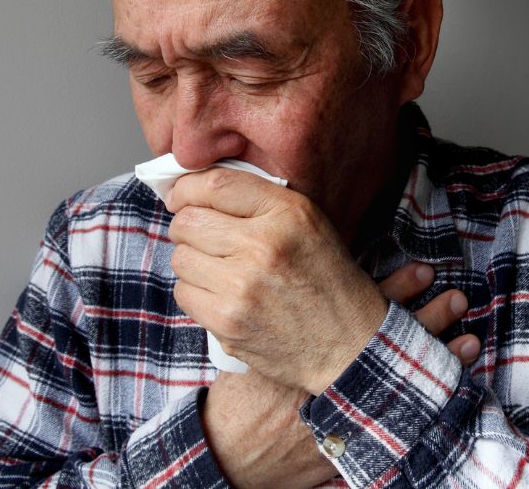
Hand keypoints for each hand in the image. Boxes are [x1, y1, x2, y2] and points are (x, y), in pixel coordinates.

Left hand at [168, 167, 388, 394]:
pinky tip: (221, 294)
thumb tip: (197, 190)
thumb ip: (260, 201)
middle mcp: (263, 244)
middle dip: (187, 226)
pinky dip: (195, 292)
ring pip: (180, 257)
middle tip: (202, 236)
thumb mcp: (308, 223)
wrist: (348, 343)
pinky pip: (183, 292)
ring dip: (192, 261)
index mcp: (286, 213)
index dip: (187, 188)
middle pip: (188, 221)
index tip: (180, 196)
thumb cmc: (325, 278)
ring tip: (219, 269)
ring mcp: (242, 285)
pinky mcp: (227, 321)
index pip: (216, 184)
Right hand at [200, 261, 481, 488]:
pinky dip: (428, 399)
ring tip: (470, 339)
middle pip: (395, 344)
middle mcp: (340, 379)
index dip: (398, 290)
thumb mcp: (256, 343)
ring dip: (440, 358)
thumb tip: (303, 266)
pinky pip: (404, 417)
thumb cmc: (243, 392)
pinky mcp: (357, 437)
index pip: (367, 312)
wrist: (235, 449)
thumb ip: (281, 312)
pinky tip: (454, 389)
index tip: (424, 271)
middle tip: (457, 296)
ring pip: (406, 381)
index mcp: (316, 349)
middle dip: (429, 320)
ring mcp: (351, 411)